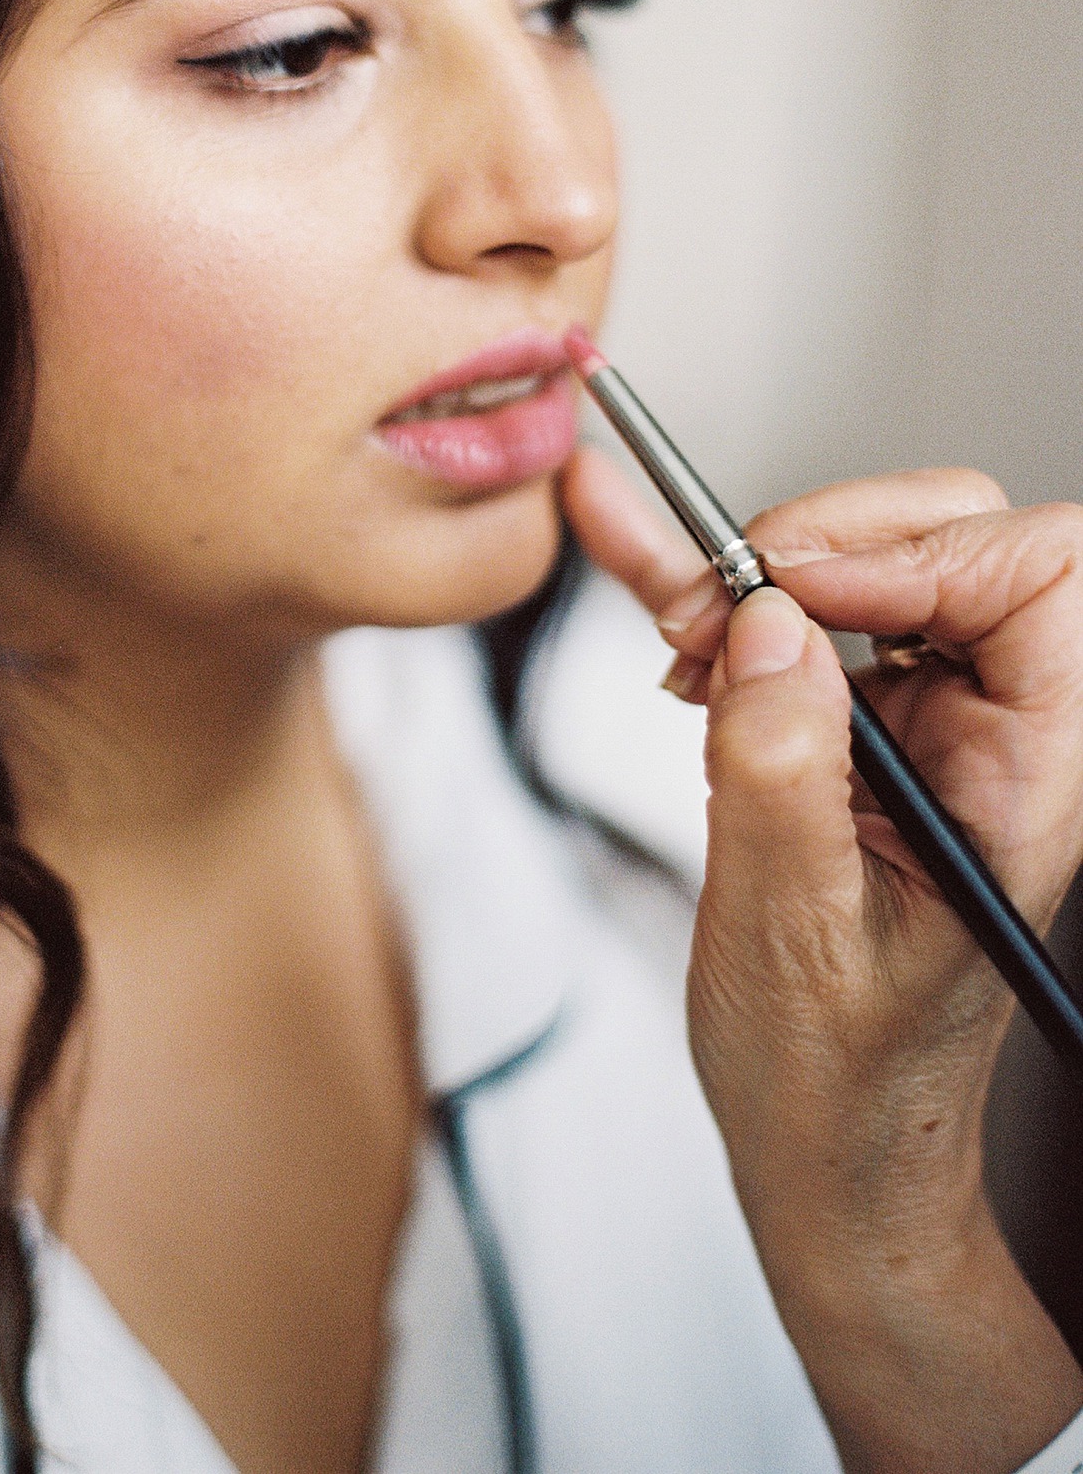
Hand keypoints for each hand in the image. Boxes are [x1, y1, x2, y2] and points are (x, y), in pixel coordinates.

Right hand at [562, 446, 1082, 1473]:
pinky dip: (714, 588)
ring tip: (678, 633)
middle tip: (722, 600)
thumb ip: (782, 773)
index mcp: (1027, 784)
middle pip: (959, 538)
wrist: (822, 1149)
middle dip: (828, 538)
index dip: (925, 554)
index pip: (1038, 584)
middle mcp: (990, 736)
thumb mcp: (792, 936)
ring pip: (872, 556)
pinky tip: (649, 569)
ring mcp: (921, 724)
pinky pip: (790, 617)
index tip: (793, 590)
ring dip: (759, 568)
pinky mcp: (849, 726)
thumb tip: (766, 626)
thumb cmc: (837, 1082)